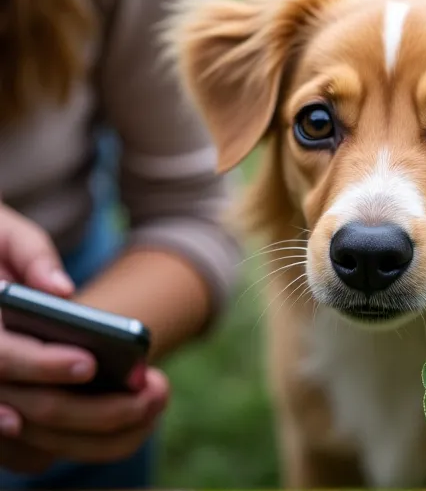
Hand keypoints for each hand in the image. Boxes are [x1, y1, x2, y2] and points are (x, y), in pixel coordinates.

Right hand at [0, 204, 168, 469]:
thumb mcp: (7, 235)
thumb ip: (30, 255)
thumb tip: (61, 291)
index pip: (2, 358)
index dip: (44, 365)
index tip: (90, 363)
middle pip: (26, 408)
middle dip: (89, 409)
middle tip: (145, 396)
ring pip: (35, 437)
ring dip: (95, 433)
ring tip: (151, 405)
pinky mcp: (6, 412)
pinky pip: (34, 450)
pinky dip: (83, 443)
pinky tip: (132, 423)